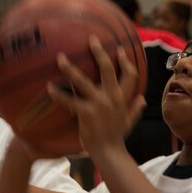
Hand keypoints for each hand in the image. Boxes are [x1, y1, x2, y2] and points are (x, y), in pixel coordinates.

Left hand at [47, 36, 145, 156]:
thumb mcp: (130, 121)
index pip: (130, 75)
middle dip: (99, 53)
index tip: (120, 49)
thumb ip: (135, 109)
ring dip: (70, 69)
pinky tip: (49, 88)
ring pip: (83, 81)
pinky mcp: (86, 113)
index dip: (126, 61)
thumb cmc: (116, 137)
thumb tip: (142, 99)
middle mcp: (112, 98)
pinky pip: (69, 101)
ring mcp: (99, 104)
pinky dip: (58, 94)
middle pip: (108, 70)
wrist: (109, 152)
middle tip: (92, 39)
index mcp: (123, 98)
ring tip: (60, 58)